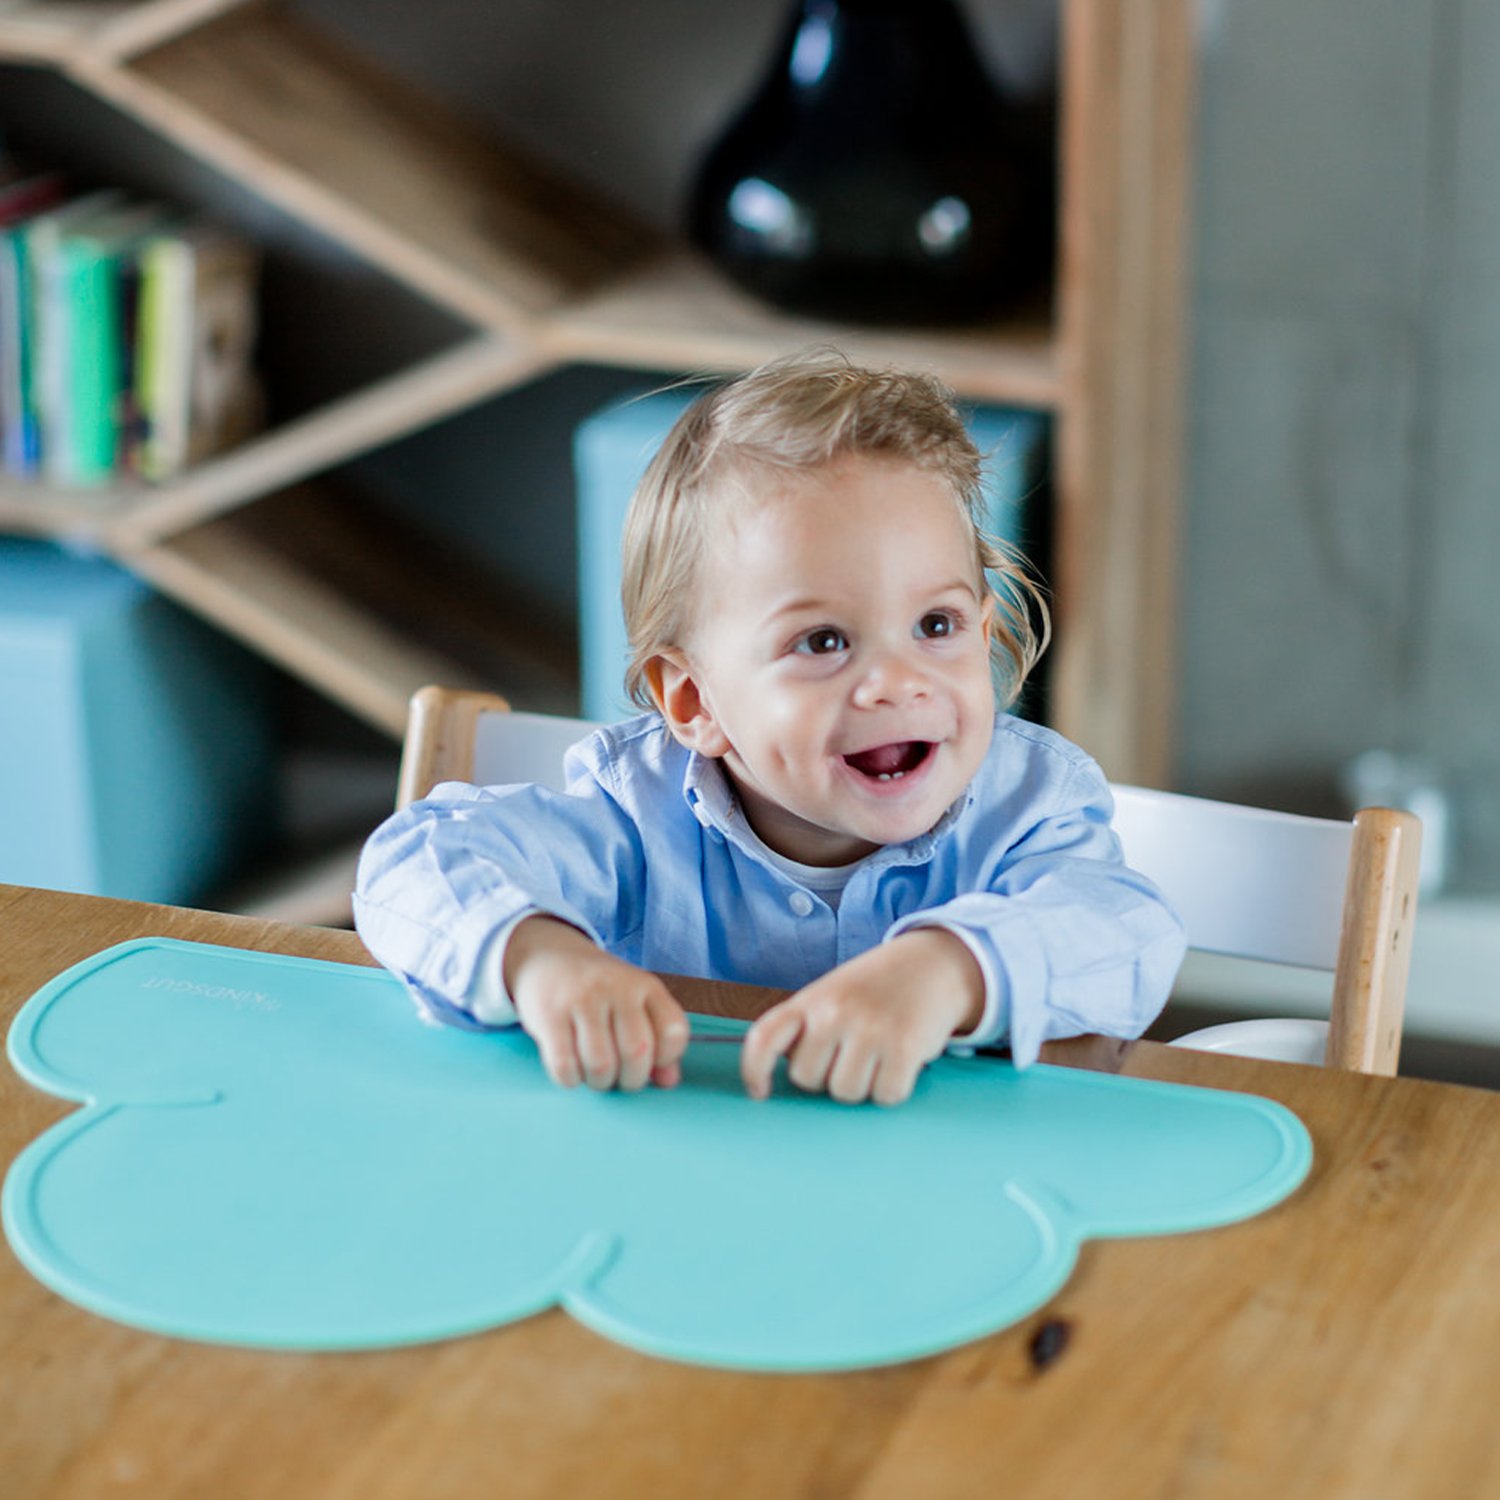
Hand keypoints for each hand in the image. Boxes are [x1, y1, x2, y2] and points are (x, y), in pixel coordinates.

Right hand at [504, 916, 689, 1091]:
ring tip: (594, 1074)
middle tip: (620, 1077)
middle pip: (636, 1052)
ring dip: (599, 1082)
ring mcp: (582, 999)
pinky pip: (565, 1065)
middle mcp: (617, 987)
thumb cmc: (598, 990)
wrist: (548, 956)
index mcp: (645, 985)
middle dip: (631, 1080)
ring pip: (601, 1064)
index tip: (652, 1060)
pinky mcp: (550, 1014)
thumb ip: (657, 1041)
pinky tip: (572, 1070)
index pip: (673, 1031)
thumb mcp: (634, 1004)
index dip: (666, 1057)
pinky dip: (571, 1079)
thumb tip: (669, 1081)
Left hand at [740, 929, 984, 1106]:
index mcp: (810, 1000)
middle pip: (807, 1078)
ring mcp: (868, 1029)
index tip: (760, 1092)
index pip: (764, 1038)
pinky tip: (899, 1063)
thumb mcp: (831, 996)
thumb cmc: (875, 989)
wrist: (932, 965)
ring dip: (863, 1084)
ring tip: (877, 1055)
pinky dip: (893, 1088)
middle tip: (850, 1054)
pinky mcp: (903, 1047)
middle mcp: (834, 1012)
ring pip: (845, 1092)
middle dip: (826, 1077)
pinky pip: (885, 1095)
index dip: (753, 1070)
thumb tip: (783, 1073)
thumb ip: (805, 1029)